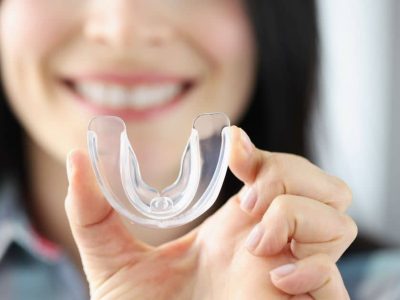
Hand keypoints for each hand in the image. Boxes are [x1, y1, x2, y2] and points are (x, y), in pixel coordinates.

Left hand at [65, 126, 355, 298]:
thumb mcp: (115, 263)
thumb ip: (93, 213)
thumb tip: (77, 158)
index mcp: (235, 230)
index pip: (276, 172)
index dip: (263, 151)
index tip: (234, 146)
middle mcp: (270, 245)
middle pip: (321, 185)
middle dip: (288, 175)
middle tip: (247, 198)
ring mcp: (291, 275)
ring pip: (339, 218)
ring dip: (298, 215)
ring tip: (255, 240)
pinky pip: (335, 275)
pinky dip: (313, 266)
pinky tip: (275, 276)